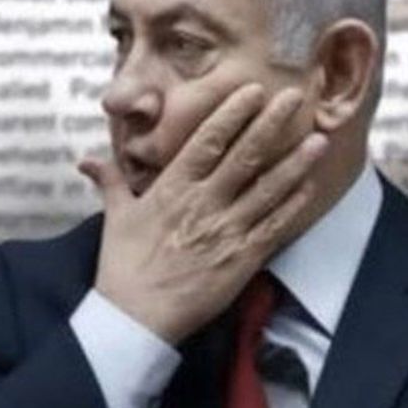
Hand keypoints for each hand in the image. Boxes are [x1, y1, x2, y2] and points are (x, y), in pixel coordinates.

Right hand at [79, 84, 326, 343]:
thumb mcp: (115, 218)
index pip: (207, 142)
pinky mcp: (242, 258)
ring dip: (295, 163)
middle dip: (272, 125)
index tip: (254, 91)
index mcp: (173, 188)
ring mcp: (227, 230)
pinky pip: (273, 227)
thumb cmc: (124, 266)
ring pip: (267, 189)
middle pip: (244, 156)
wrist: (136, 317)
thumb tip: (88, 159)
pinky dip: (292, 206)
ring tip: (319, 140)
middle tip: (294, 98)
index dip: (232, 114)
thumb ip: (111, 182)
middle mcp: (204, 203)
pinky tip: (310, 187)